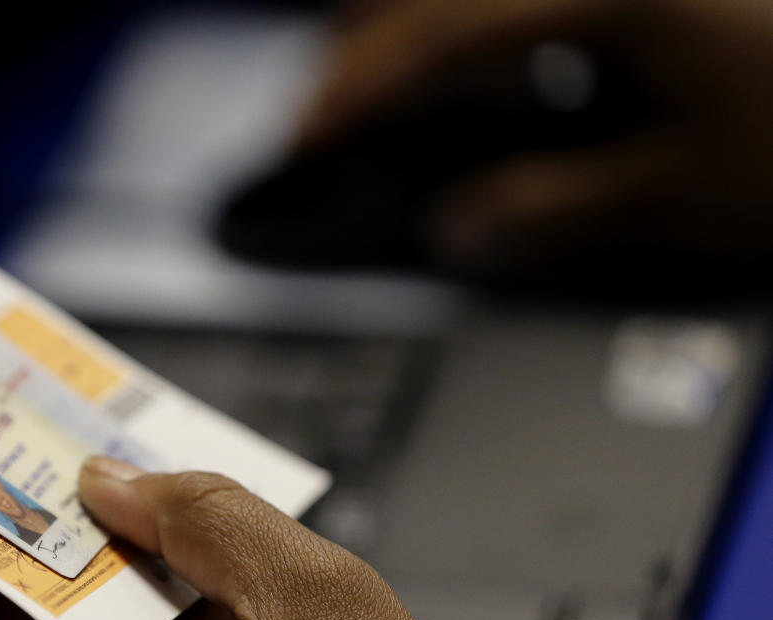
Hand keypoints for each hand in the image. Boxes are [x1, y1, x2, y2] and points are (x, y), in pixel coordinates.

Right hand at [299, 0, 772, 271]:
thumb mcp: (685, 192)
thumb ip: (552, 210)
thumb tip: (460, 230)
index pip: (437, 38)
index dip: (356, 93)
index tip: (301, 139)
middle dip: (371, 52)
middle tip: (332, 119)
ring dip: (429, 40)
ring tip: (397, 106)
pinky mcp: (647, 4)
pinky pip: (535, 7)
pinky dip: (494, 40)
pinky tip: (502, 86)